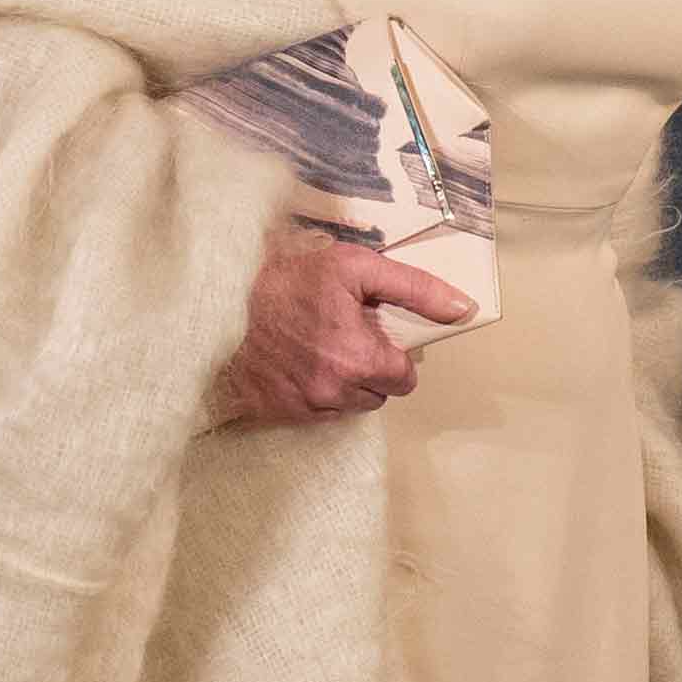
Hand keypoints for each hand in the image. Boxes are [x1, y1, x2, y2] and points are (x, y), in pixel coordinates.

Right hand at [211, 237, 468, 426]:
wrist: (218, 298)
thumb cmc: (288, 278)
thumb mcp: (356, 268)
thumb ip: (415, 289)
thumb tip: (464, 309)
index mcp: (359, 360)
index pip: (404, 379)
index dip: (394, 355)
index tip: (374, 334)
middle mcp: (333, 392)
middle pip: (377, 395)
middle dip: (370, 369)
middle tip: (345, 335)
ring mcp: (302, 407)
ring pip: (347, 406)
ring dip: (343, 383)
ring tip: (319, 346)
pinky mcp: (276, 413)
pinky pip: (313, 412)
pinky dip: (312, 392)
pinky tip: (297, 362)